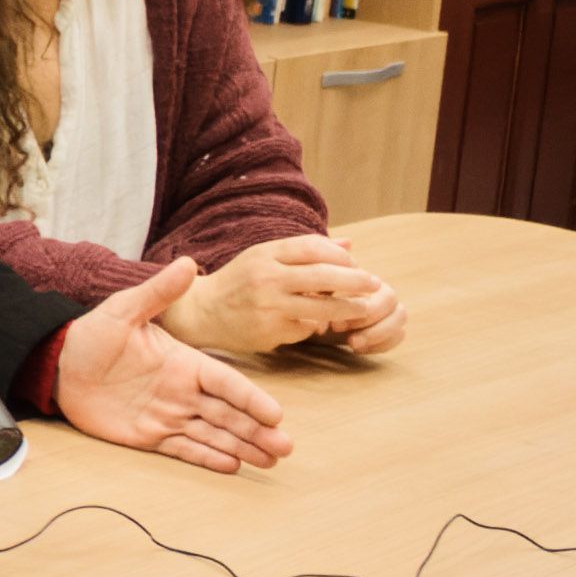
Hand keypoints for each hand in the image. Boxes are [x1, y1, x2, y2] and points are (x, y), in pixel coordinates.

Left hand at [56, 258, 290, 472]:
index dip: (251, 398)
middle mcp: (183, 391)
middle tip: (286, 447)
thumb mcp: (124, 310)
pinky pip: (184, 449)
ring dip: (242, 447)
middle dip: (258, 430)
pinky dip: (207, 458)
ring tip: (270, 461)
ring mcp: (168, 414)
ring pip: (214, 434)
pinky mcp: (149, 435)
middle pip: (229, 413)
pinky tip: (232, 466)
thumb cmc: (92, 334)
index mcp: (184, 362)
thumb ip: (157, 292)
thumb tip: (187, 262)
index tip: (276, 414)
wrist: (59, 364)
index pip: (226, 382)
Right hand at [163, 235, 389, 353]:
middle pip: (323, 277)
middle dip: (355, 282)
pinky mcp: (268, 332)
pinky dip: (315, 327)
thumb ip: (303, 250)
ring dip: (347, 309)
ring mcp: (268, 307)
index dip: (340, 257)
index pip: (313, 248)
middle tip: (375, 284)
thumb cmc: (238, 281)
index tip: (357, 266)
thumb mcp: (263, 257)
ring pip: (321, 308)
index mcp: (266, 255)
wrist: (200, 312)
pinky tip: (316, 324)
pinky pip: (305, 329)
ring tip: (362, 309)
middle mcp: (266, 279)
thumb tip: (348, 245)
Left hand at [316, 243, 407, 352]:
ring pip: (401, 318)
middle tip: (338, 328)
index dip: (356, 301)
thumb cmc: (306, 296)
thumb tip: (347, 242)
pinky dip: (382, 344)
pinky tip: (358, 349)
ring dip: (378, 333)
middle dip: (367, 318)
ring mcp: (385, 312)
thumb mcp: (307, 283)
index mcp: (361, 279)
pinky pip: (399, 336)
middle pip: (392, 301)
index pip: (374, 285)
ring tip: (352, 343)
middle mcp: (377, 292)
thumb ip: (322, 268)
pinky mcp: (385, 332)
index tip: (332, 315)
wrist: (304, 318)